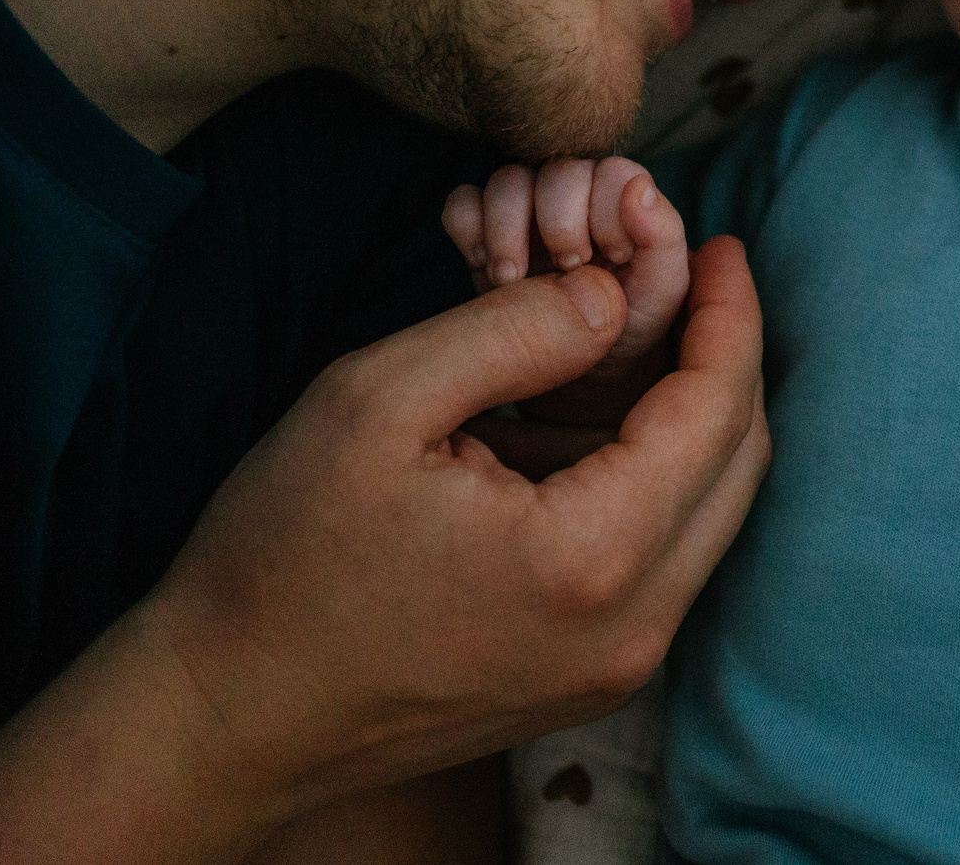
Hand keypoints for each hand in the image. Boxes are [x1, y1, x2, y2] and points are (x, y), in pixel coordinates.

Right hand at [0, 239, 770, 864]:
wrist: (222, 716)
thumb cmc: (282, 555)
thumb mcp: (381, 400)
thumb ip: (516, 327)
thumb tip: (615, 292)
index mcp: (593, 559)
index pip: (716, 411)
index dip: (728, 314)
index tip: (719, 244)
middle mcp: (633, 629)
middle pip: (737, 464)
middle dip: (724, 357)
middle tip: (692, 275)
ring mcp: (617, 665)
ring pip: (710, 510)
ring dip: (692, 414)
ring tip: (644, 329)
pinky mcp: (589, 676)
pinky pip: (665, 555)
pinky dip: (654, 473)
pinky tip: (601, 412)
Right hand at [443, 158, 689, 373]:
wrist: (588, 365)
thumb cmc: (634, 316)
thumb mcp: (664, 285)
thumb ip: (661, 232)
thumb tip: (638, 185)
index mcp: (620, 194)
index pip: (608, 170)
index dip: (607, 212)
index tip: (613, 256)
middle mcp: (573, 191)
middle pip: (555, 171)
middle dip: (559, 223)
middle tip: (568, 269)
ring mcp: (525, 207)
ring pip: (506, 182)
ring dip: (508, 229)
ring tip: (516, 278)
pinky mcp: (484, 229)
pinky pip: (462, 203)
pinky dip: (468, 228)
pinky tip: (484, 265)